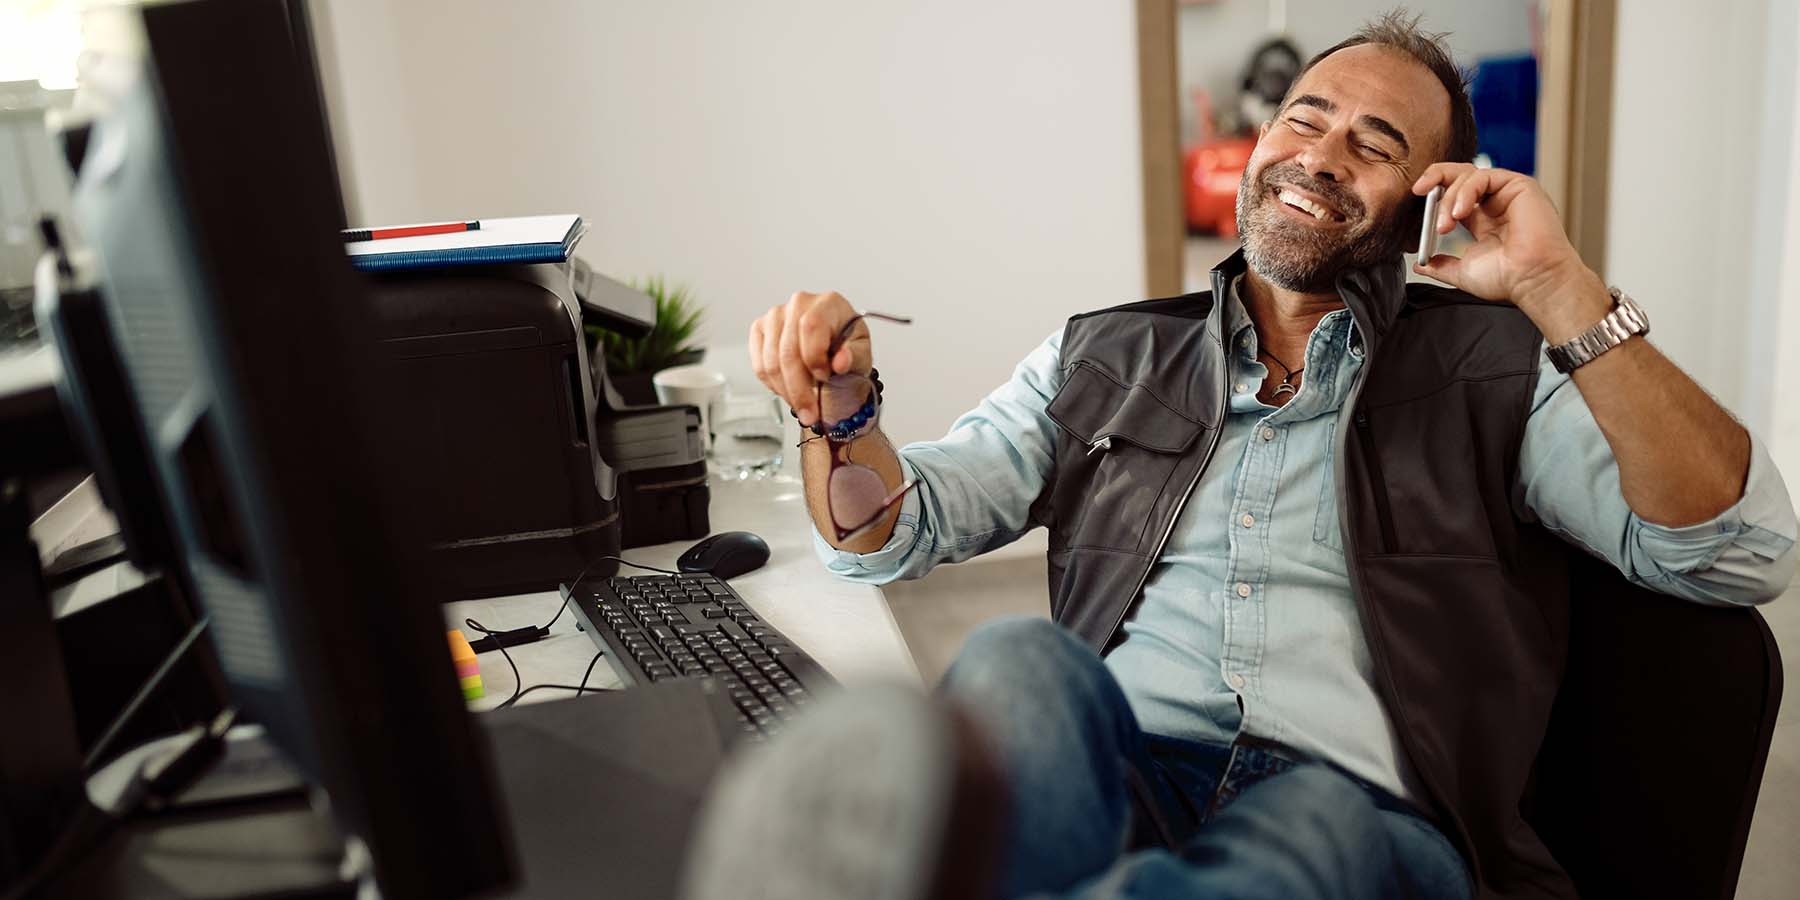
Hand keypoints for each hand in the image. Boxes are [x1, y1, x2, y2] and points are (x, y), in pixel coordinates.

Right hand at [748, 291, 872, 425]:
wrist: (834, 358)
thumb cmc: (848, 352)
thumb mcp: (861, 357)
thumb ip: (854, 357)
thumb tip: (841, 361)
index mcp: (829, 303)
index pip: (811, 326)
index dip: (815, 357)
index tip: (825, 377)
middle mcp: (799, 303)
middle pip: (788, 350)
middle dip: (799, 388)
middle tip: (810, 413)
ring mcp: (776, 315)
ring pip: (771, 362)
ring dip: (787, 392)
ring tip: (803, 406)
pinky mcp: (760, 330)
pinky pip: (759, 365)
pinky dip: (774, 386)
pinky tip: (789, 391)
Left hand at [1410, 164, 1603, 319]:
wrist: (1531, 280)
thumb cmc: (1507, 279)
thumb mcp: (1462, 271)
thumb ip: (1441, 266)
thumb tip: (1421, 266)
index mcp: (1482, 219)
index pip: (1453, 194)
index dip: (1434, 194)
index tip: (1415, 199)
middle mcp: (1495, 203)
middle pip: (1460, 175)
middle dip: (1436, 178)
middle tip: (1418, 190)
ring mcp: (1507, 193)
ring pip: (1469, 176)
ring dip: (1449, 197)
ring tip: (1445, 226)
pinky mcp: (1520, 185)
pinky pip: (1484, 177)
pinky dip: (1465, 191)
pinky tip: (1459, 213)